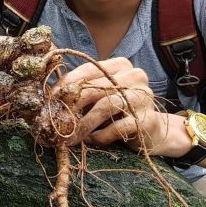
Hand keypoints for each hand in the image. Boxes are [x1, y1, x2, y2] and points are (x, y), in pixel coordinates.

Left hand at [54, 57, 171, 153]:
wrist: (153, 133)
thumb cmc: (121, 112)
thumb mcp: (102, 96)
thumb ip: (84, 91)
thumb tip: (52, 97)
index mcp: (121, 66)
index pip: (89, 69)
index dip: (67, 83)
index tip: (51, 97)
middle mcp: (135, 76)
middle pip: (95, 87)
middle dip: (72, 105)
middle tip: (57, 121)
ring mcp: (143, 97)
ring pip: (105, 106)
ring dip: (83, 124)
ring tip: (70, 136)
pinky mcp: (147, 119)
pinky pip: (117, 127)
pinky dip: (100, 135)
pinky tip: (92, 140)